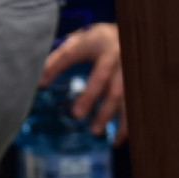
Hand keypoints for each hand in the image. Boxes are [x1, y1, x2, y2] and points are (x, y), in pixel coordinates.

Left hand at [39, 23, 127, 144]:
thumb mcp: (81, 42)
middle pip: (102, 76)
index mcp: (95, 40)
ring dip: (108, 113)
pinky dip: (126, 125)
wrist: (134, 36)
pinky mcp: (139, 84)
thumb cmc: (100, 43)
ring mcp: (130, 69)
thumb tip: (39, 82)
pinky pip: (134, 105)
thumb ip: (61, 59)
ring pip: (122, 93)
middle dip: (90, 96)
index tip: (41, 83)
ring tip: (95, 131)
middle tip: (76, 114)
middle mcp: (115, 53)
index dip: (55, 67)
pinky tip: (116, 140)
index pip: (71, 53)